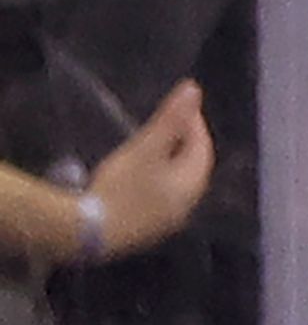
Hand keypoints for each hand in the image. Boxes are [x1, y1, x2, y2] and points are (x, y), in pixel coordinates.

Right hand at [85, 81, 214, 257]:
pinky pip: (160, 197)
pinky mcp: (145, 229)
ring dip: (170, 161)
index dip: (195, 124)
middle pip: (192, 167)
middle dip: (185, 141)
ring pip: (176, 183)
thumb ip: (171, 119)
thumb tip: (194, 90)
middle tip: (172, 121)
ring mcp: (166, 221)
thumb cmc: (121, 188)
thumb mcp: (146, 148)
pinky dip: (157, 178)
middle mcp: (186, 206)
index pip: (203, 149)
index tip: (184, 105)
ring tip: (155, 142)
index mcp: (192, 186)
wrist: (87, 233)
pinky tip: (140, 174)